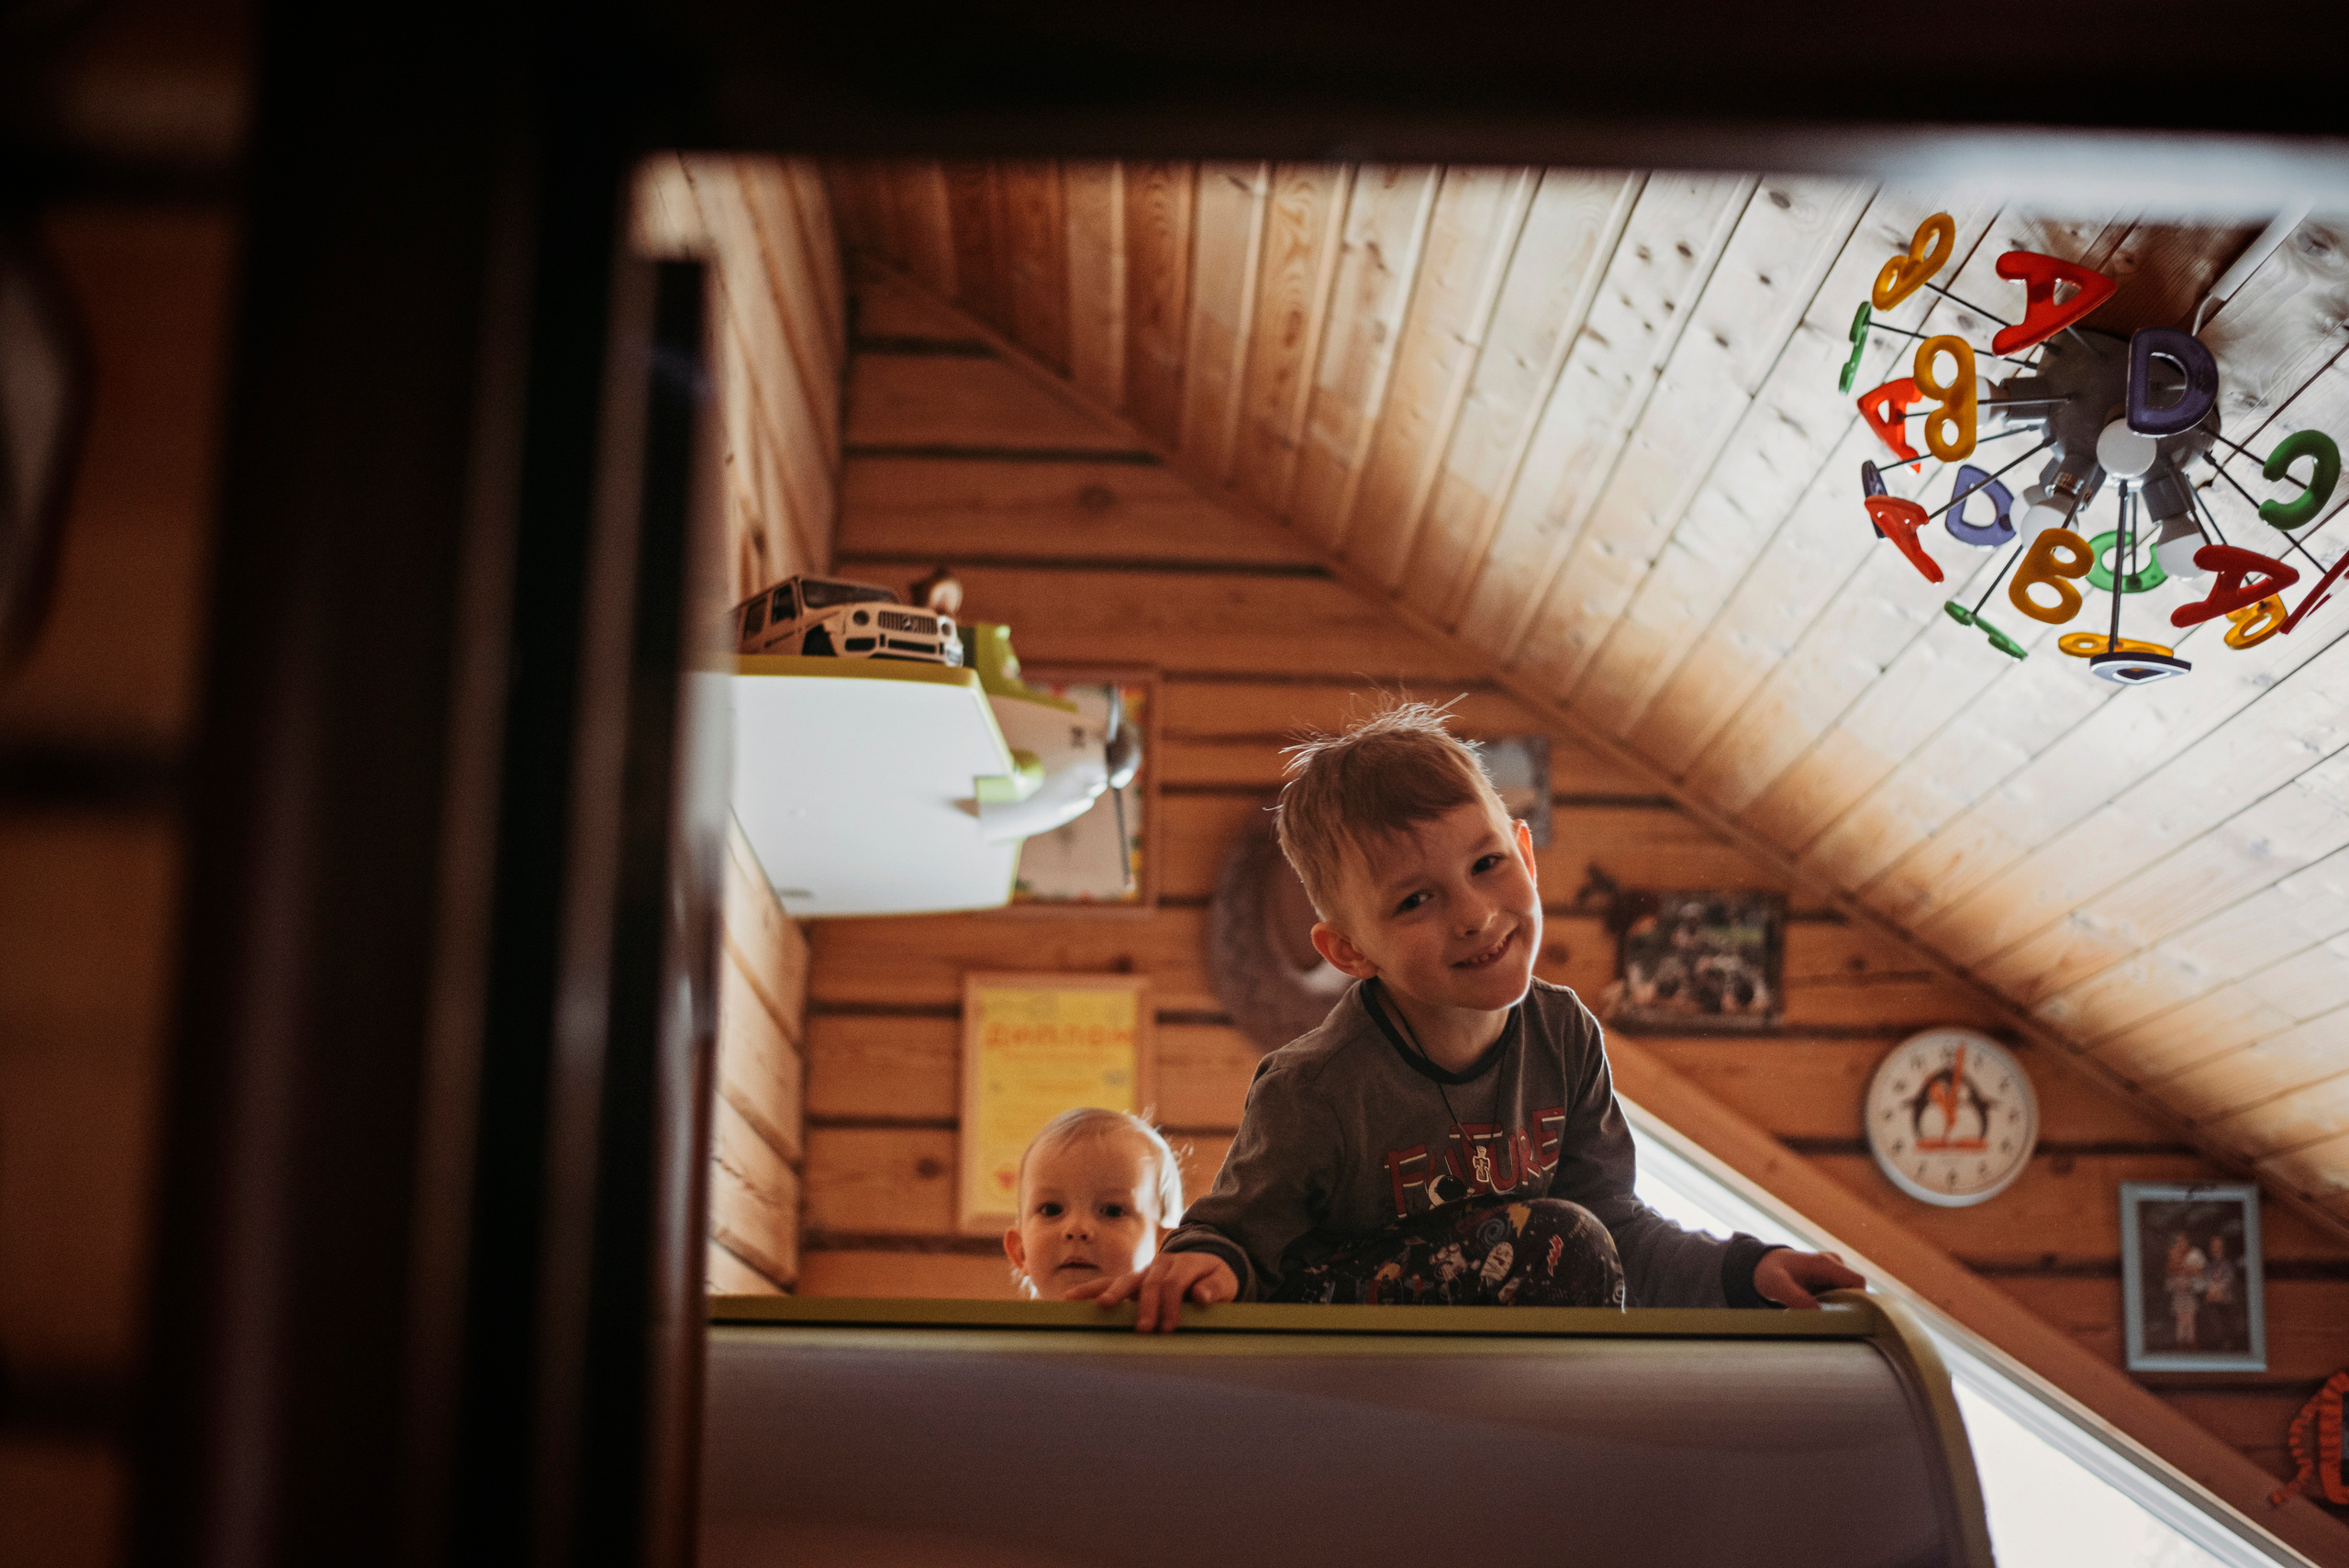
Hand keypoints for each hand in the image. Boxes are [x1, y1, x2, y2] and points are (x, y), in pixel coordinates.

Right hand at [1080, 1251, 1237, 1331]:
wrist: (1205, 1262)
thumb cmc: (1215, 1278)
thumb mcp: (1225, 1280)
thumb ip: (1215, 1288)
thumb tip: (1202, 1296)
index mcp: (1183, 1265)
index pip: (1173, 1284)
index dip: (1170, 1306)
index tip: (1168, 1328)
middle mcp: (1160, 1265)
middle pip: (1148, 1282)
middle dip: (1145, 1305)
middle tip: (1142, 1328)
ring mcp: (1143, 1272)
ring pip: (1124, 1280)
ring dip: (1111, 1293)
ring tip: (1099, 1306)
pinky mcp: (1132, 1281)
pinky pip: (1110, 1283)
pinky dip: (1091, 1290)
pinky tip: (1071, 1298)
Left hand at [1754, 1248, 1865, 1309]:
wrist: (1762, 1264)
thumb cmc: (1769, 1272)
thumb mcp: (1776, 1285)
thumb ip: (1795, 1298)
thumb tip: (1817, 1312)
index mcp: (1826, 1263)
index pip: (1858, 1283)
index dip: (1857, 1301)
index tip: (1841, 1316)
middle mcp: (1834, 1264)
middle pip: (1855, 1291)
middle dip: (1845, 1306)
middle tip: (1825, 1319)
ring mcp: (1833, 1271)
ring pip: (1847, 1295)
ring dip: (1837, 1307)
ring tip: (1816, 1313)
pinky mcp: (1829, 1279)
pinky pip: (1839, 1295)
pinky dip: (1831, 1304)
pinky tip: (1815, 1308)